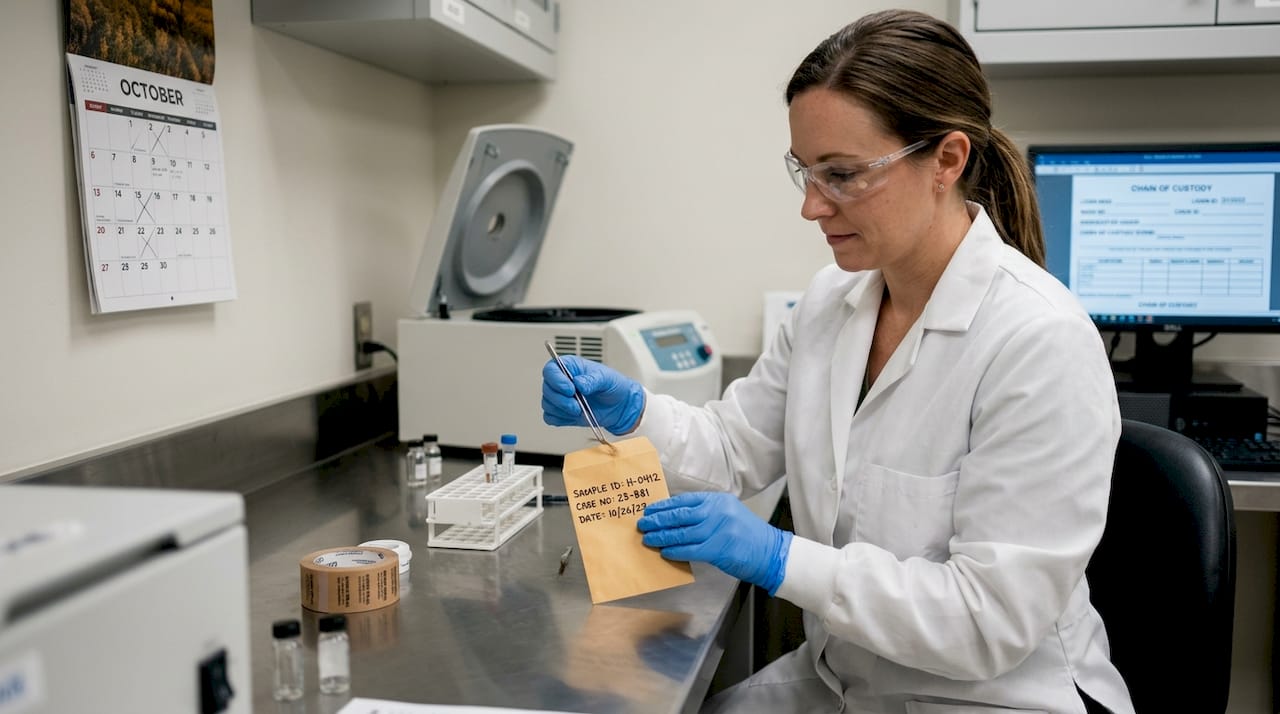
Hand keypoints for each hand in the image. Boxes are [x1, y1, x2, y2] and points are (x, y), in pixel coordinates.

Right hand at [541, 355, 645, 434]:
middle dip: (561, 400)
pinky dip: (561, 419)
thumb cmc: (613, 386)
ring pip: (547, 404)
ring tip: (579, 411)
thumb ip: (592, 379)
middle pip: (547, 389)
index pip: (551, 370)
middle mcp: (561, 381)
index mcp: (569, 367)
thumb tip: (578, 383)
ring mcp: (560, 397)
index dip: (556, 380)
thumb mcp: (606, 378)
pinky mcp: (561, 412)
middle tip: (577, 405)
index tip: (570, 390)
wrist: (620, 406)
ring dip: (562, 410)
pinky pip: (550, 417)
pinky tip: (575, 416)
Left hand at [637, 492, 792, 594]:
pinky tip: (664, 552)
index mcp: (718, 500)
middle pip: (680, 515)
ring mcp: (718, 529)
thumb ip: (705, 513)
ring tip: (648, 538)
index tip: (650, 510)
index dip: (664, 505)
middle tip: (642, 524)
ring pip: (681, 533)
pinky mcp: (718, 548)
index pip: (684, 500)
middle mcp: (717, 511)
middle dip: (658, 520)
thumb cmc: (747, 535)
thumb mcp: (728, 514)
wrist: (770, 552)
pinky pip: (690, 549)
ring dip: (662, 536)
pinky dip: (675, 551)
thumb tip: (675, 517)